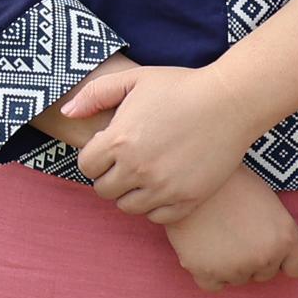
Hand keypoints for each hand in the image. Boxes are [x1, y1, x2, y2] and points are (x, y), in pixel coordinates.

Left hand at [55, 62, 261, 223]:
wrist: (230, 102)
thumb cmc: (180, 86)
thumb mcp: (134, 79)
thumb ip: (95, 94)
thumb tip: (67, 113)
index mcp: (120, 140)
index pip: (87, 166)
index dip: (95, 157)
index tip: (110, 148)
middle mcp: (138, 169)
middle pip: (104, 190)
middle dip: (110, 176)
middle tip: (126, 162)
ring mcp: (164, 188)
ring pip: (128, 207)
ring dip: (131, 193)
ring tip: (145, 173)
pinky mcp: (188, 200)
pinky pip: (157, 217)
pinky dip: (156, 206)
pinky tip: (163, 185)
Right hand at [162, 169, 297, 291]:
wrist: (188, 174)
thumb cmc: (231, 180)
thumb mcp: (267, 198)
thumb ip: (289, 226)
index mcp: (284, 237)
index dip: (285, 258)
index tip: (270, 246)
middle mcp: (264, 257)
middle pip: (266, 273)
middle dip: (254, 258)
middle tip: (236, 231)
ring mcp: (235, 267)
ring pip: (239, 279)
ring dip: (230, 264)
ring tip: (217, 234)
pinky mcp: (205, 272)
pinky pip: (214, 285)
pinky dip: (209, 272)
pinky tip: (203, 248)